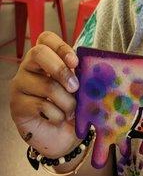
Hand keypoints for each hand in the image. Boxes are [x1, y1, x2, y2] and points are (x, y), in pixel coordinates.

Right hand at [9, 32, 80, 158]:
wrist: (61, 136)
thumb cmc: (71, 107)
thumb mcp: (80, 89)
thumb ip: (81, 75)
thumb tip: (92, 68)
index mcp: (45, 59)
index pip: (45, 39)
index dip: (61, 46)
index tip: (75, 62)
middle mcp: (28, 67)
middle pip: (39, 53)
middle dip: (62, 70)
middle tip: (75, 87)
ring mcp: (20, 85)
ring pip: (47, 85)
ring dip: (67, 102)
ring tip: (71, 111)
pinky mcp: (17, 105)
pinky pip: (42, 105)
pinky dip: (58, 115)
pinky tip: (58, 119)